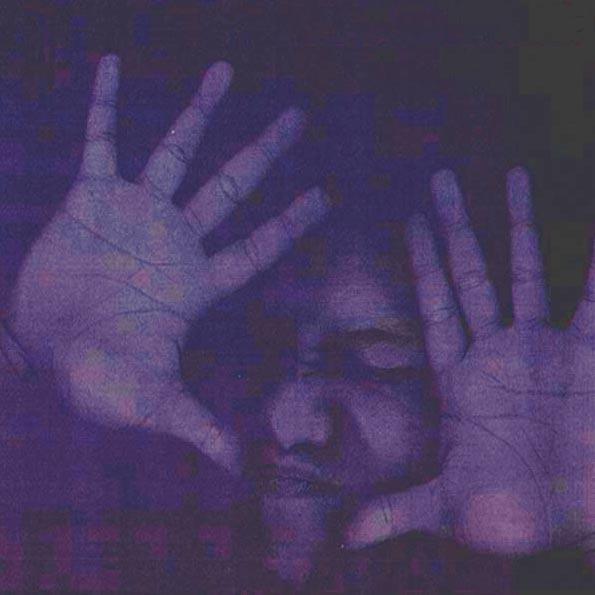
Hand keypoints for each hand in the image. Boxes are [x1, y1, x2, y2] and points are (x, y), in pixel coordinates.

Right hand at [8, 55, 328, 473]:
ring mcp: (136, 214)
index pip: (257, 246)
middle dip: (264, 152)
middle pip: (232, 186)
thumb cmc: (99, 380)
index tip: (326, 192)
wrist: (44, 352)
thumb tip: (246, 471)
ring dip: (199, 113)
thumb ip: (200, 427)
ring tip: (225, 72)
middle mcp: (177, 239)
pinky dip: (104, 107)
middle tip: (298, 117)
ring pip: (177, 152)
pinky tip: (110, 68)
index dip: (291, 221)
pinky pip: (100, 143)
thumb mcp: (152, 403)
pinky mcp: (91, 199)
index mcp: (198, 282)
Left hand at [346, 167, 594, 555]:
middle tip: (441, 180)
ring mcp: (544, 345)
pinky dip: (594, 266)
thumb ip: (393, 513)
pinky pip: (593, 296)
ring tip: (510, 176)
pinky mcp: (588, 351)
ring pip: (525, 270)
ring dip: (517, 224)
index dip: (421, 263)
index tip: (408, 222)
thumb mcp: (445, 509)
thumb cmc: (512, 513)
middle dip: (456, 227)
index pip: (435, 304)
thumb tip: (341, 537)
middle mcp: (497, 350)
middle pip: (470, 274)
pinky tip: (592, 226)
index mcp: (460, 376)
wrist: (576, 519)